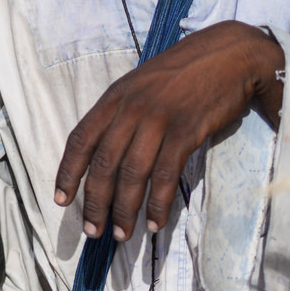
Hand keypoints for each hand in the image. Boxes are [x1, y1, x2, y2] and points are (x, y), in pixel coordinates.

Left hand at [55, 20, 284, 240]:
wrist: (228, 55)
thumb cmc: (183, 73)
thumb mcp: (140, 86)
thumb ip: (122, 114)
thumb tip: (107, 154)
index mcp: (113, 97)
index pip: (80, 139)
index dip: (67, 172)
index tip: (60, 200)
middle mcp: (130, 109)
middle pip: (103, 163)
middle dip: (94, 202)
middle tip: (92, 231)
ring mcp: (157, 119)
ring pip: (132, 173)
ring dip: (124, 209)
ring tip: (121, 235)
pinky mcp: (186, 131)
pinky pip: (166, 174)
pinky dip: (158, 203)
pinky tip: (154, 223)